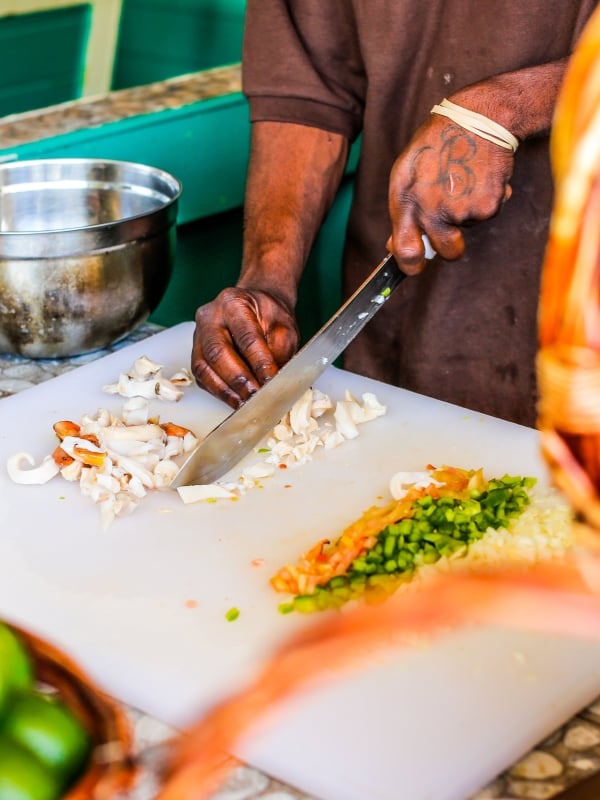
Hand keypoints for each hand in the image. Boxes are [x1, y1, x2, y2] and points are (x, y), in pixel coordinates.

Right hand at [191, 287, 299, 407]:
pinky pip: (202, 377)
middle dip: (238, 379)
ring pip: (204, 367)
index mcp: (233, 302)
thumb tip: (274, 382)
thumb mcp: (284, 328)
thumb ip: (279, 352)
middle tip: (256, 396)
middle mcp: (210, 316)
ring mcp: (199, 335)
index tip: (271, 381)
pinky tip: (236, 401)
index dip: (259, 362)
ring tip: (246, 404)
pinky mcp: (196, 354)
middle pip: (217, 352)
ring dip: (226, 390)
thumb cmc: (270, 318)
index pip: (246, 336)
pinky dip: (220, 392)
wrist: (257, 310)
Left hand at [387, 114, 513, 274]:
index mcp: (407, 202)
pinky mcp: (487, 206)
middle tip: (453, 223)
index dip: (411, 266)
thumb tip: (395, 247)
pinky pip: (488, 213)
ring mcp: (460, 210)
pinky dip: (487, 198)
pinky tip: (481, 175)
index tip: (415, 267)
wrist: (477, 117)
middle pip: (447, 252)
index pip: (405, 251)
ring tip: (464, 179)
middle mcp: (432, 209)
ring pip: (470, 228)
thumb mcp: (407, 173)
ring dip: (469, 211)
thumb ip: (402, 212)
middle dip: (452, 244)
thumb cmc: (437, 144)